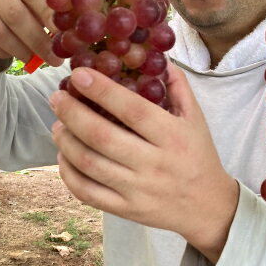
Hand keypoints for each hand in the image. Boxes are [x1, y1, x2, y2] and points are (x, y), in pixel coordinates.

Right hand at [0, 0, 62, 66]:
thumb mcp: (33, 6)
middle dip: (37, 40)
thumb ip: (49, 14)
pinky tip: (11, 55)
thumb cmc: (18, 9)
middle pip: (15, 14)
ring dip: (19, 50)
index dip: (47, 15)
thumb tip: (72, 30)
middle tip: (53, 59)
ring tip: (33, 60)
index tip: (63, 35)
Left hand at [49, 63, 239, 263]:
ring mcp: (138, 190)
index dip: (103, 90)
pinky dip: (68, 173)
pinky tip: (63, 156)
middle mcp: (154, 164)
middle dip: (73, 114)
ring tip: (57, 124)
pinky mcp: (126, 209)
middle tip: (57, 97)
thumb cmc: (199, 155)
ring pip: (90, 164)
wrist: (208, 207)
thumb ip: (177, 86)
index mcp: (172, 136)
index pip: (133, 110)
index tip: (79, 74)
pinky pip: (88, 193)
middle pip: (103, 137)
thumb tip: (156, 56)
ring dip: (66, 141)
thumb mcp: (195, 119)